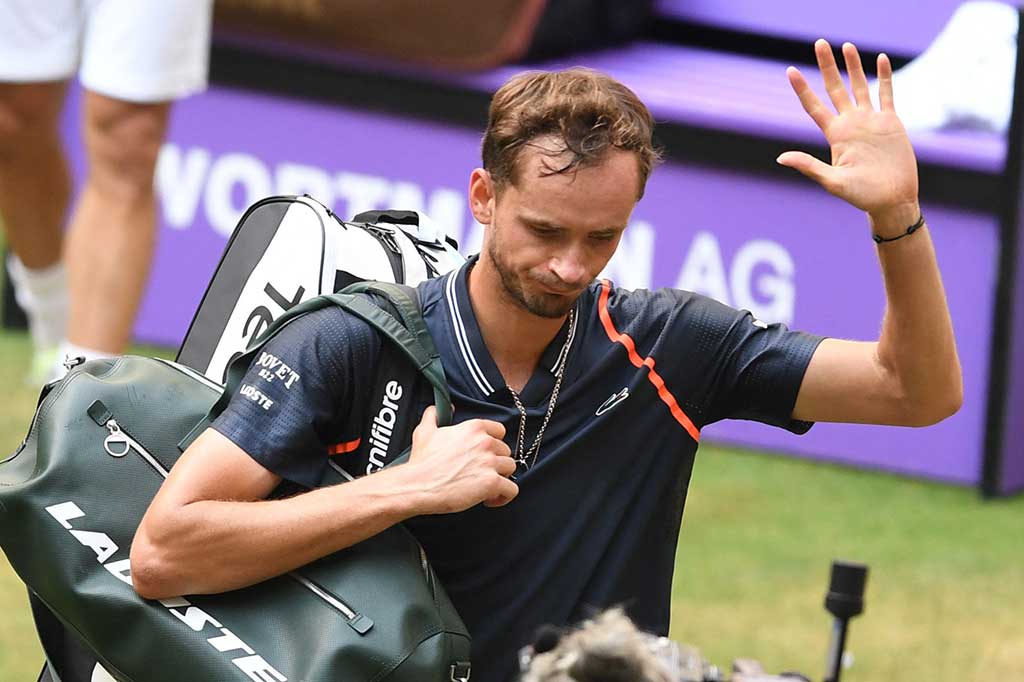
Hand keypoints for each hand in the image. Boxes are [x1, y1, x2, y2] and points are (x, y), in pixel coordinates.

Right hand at [404, 406, 518, 512]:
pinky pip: (511, 489)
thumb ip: (434, 415)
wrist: (418, 485)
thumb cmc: (422, 462)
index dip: (494, 444)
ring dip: (500, 478)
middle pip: (505, 451)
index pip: (499, 431)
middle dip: (495, 462)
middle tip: (481, 472)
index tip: (486, 454)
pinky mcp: (492, 482)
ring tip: (485, 486)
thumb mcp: (425, 431)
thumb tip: (439, 408)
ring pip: (510, 468)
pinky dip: (504, 496)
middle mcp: (485, 442)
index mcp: (473, 428)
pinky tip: (490, 499)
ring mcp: (490, 462)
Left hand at [778, 40, 919, 228]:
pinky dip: (884, 76)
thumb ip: (808, 166)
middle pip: (835, 88)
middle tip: (819, 43)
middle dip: (827, 65)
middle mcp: (850, 123)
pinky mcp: (891, 122)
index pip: (814, 105)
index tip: (790, 70)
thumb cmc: (861, 196)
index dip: (802, 88)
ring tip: (846, 46)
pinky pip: (887, 93)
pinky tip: (880, 59)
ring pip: (859, 86)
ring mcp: (870, 121)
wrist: (892, 199)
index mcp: (835, 135)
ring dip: (853, 66)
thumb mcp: (832, 181)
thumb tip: (780, 158)